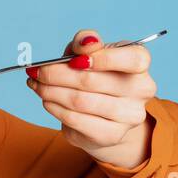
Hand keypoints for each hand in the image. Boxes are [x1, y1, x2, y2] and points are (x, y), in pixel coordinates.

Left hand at [26, 28, 157, 168]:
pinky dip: (55, 108)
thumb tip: (84, 43)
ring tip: (37, 85)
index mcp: (139, 63)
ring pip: (79, 101)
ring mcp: (128, 116)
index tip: (74, 60)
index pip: (133, 59)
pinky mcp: (111, 135)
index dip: (102, 58)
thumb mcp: (91, 52)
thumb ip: (87, 42)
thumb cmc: (97, 75)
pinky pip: (75, 119)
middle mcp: (142, 90)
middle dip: (56, 74)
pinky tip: (46, 100)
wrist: (105, 115)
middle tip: (36, 72)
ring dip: (50, 91)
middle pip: (92, 81)